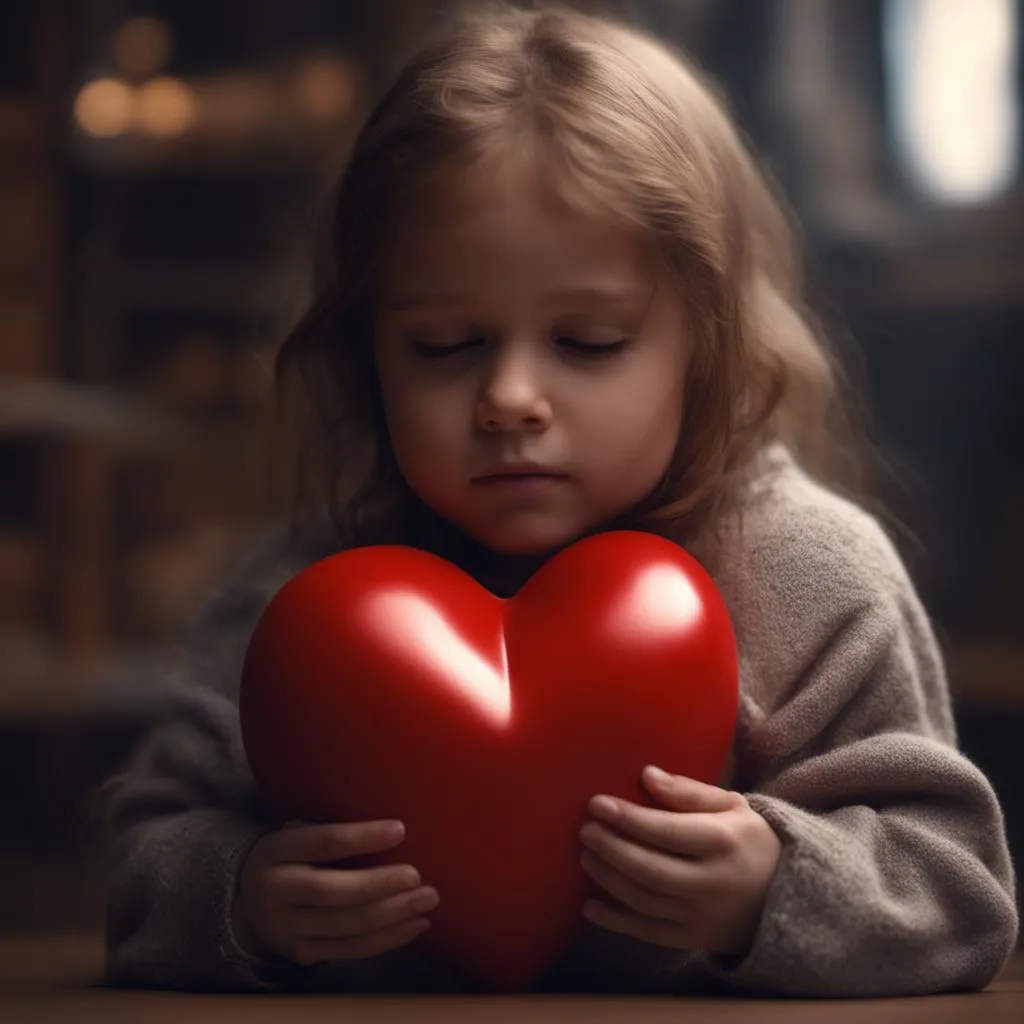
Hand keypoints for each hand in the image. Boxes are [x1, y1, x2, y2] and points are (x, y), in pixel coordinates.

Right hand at [232, 819, 438, 965]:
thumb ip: (331, 831)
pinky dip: (386, 939)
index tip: (400, 829)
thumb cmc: (291, 856)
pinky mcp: (302, 954)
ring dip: (391, 916)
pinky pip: (348, 950)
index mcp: (277, 850)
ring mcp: (287, 928)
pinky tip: (415, 925)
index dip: (360, 837)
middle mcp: (277, 891)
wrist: (244, 903)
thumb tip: (392, 827)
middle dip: (378, 885)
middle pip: (331, 892)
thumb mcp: (297, 835)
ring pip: (343, 926)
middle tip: (417, 877)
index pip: (321, 842)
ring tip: (426, 901)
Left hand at [578, 765, 781, 957]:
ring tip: (585, 855)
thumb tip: (647, 775)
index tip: (597, 803)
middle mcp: (712, 883)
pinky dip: (616, 922)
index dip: (629, 818)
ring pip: (644, 900)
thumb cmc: (752, 840)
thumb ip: (689, 792)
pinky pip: (648, 933)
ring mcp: (702, 916)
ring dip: (608, 878)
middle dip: (611, 848)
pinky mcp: (694, 939)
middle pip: (650, 868)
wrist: (791, 897)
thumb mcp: (732, 806)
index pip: (667, 831)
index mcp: (724, 842)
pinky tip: (588, 907)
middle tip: (585, 830)